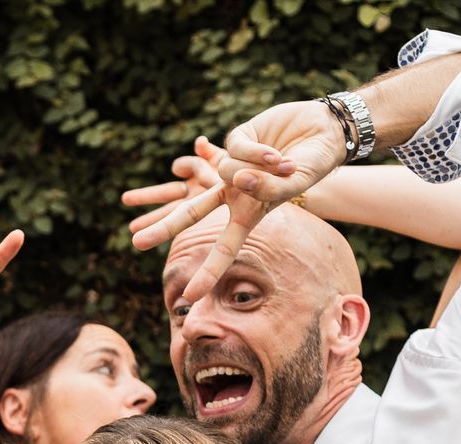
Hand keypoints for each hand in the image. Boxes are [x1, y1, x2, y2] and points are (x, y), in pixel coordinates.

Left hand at [128, 100, 348, 301]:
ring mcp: (231, 166)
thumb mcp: (294, 184)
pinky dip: (260, 153)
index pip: (224, 248)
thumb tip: (236, 179)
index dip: (208, 273)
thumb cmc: (314, 164)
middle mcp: (234, 193)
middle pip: (191, 212)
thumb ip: (267, 188)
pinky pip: (236, 151)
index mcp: (249, 214)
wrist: (325, 130)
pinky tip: (277, 152)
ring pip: (210, 174)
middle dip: (163, 226)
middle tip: (135, 242)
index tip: (189, 298)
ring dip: (228, 176)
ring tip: (221, 179)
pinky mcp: (234, 140)